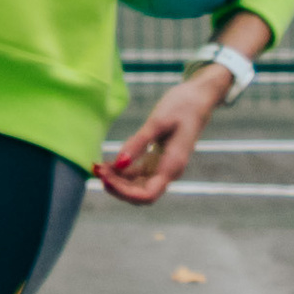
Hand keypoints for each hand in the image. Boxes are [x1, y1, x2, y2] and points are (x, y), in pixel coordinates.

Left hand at [95, 68, 226, 205]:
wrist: (197, 98)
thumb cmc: (181, 106)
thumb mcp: (157, 122)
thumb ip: (138, 144)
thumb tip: (119, 164)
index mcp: (173, 166)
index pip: (147, 195)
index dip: (124, 192)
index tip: (105, 178)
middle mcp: (168, 172)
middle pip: (139, 194)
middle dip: (116, 186)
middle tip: (96, 169)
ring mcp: (162, 167)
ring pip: (136, 185)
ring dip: (116, 180)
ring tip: (97, 166)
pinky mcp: (157, 160)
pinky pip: (136, 173)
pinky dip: (121, 171)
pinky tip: (106, 163)